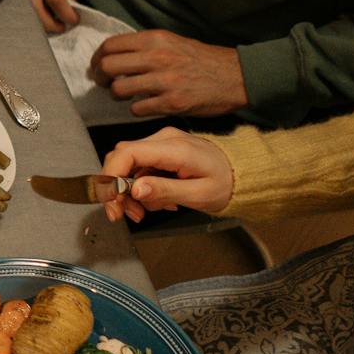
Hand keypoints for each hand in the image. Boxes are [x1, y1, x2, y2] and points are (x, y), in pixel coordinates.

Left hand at [96, 30, 248, 116]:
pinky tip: (143, 105)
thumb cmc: (201, 59)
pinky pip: (137, 109)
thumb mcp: (172, 41)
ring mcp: (165, 81)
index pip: (110, 46)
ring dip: (116, 95)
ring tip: (124, 94)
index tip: (97, 66)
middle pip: (108, 67)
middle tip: (104, 83)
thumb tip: (113, 54)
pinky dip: (135, 109)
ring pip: (119, 90)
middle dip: (100, 77)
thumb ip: (144, 46)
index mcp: (155, 39)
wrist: (236, 76)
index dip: (97, 58)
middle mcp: (157, 58)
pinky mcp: (172, 103)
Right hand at [98, 126, 234, 220]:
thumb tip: (135, 190)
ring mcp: (161, 142)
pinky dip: (140, 187)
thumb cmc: (227, 182)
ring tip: (147, 211)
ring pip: (127, 165)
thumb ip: (165, 190)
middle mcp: (164, 139)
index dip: (111, 177)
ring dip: (129, 193)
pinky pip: (138, 167)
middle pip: (122, 159)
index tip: (113, 203)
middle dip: (118, 190)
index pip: (127, 154)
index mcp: (174, 148)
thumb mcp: (199, 194)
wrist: (242, 172)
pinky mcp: (161, 149)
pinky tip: (157, 198)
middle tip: (128, 214)